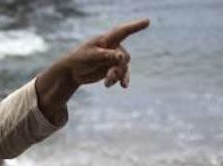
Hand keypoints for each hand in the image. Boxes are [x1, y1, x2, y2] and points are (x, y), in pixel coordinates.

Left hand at [34, 18, 149, 124]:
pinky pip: (122, 74)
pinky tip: (124, 86)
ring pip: (123, 68)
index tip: (148, 21)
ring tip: (107, 83)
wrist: (74, 71)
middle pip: (124, 57)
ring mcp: (115, 58)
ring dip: (116, 76)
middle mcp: (114, 47)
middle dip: (118, 67)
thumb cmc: (80, 58)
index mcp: (107, 39)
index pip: (124, 31)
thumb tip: (122, 57)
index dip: (136, 26)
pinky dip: (122, 80)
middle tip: (108, 76)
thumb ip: (107, 56)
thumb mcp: (92, 56)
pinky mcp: (113, 68)